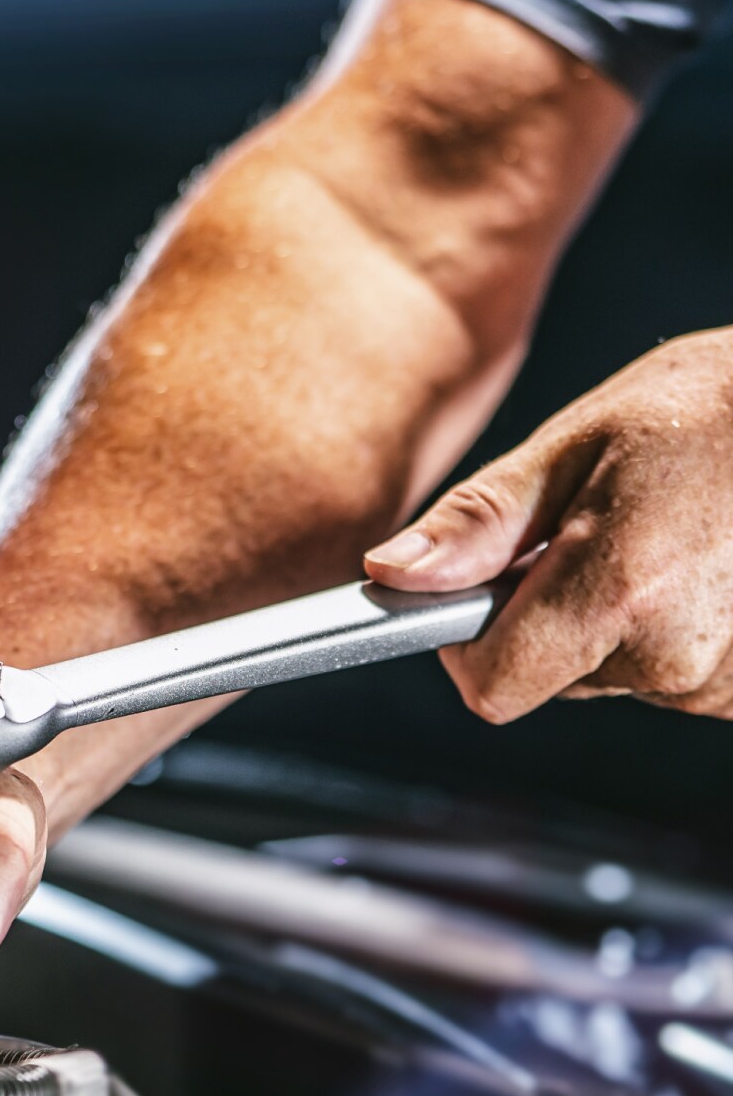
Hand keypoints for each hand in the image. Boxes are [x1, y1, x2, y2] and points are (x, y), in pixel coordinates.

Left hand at [364, 328, 732, 721]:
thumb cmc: (712, 408)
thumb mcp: (576, 445)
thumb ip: (478, 524)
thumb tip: (394, 574)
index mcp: (616, 592)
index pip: (492, 687)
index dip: (469, 644)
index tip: (482, 594)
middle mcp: (677, 655)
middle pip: (551, 679)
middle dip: (552, 616)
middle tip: (601, 534)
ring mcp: (727, 681)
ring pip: (617, 675)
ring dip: (620, 620)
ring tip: (669, 540)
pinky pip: (677, 678)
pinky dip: (675, 631)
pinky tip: (706, 568)